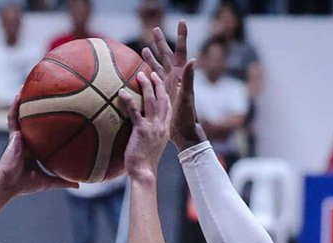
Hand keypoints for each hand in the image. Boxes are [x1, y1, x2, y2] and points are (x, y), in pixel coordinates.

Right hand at [0, 95, 77, 197]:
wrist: (9, 184)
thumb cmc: (25, 184)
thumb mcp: (47, 181)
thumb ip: (62, 181)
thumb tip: (79, 185)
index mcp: (34, 149)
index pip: (43, 134)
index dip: (50, 125)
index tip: (62, 114)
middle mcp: (27, 140)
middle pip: (33, 120)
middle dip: (38, 107)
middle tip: (49, 93)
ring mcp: (19, 136)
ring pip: (22, 115)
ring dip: (25, 101)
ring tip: (29, 85)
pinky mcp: (12, 135)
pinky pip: (13, 117)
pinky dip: (15, 106)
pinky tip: (19, 94)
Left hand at [122, 68, 170, 177]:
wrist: (145, 173)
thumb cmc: (144, 164)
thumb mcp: (150, 147)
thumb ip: (148, 136)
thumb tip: (139, 131)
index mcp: (165, 129)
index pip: (168, 107)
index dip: (165, 93)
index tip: (161, 83)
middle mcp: (161, 126)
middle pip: (162, 99)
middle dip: (158, 84)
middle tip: (152, 73)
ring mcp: (153, 127)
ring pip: (151, 101)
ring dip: (146, 86)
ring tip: (140, 75)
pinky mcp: (142, 130)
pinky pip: (135, 111)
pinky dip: (128, 100)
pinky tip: (121, 92)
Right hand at [147, 21, 206, 149]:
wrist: (183, 132)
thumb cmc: (187, 114)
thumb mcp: (187, 95)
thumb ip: (189, 77)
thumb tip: (193, 59)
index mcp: (181, 74)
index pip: (181, 51)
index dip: (182, 36)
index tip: (182, 21)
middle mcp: (174, 77)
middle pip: (167, 55)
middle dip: (161, 42)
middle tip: (154, 28)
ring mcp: (167, 86)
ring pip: (157, 67)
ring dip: (151, 57)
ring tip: (144, 48)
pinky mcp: (160, 95)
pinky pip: (152, 81)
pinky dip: (146, 74)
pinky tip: (139, 71)